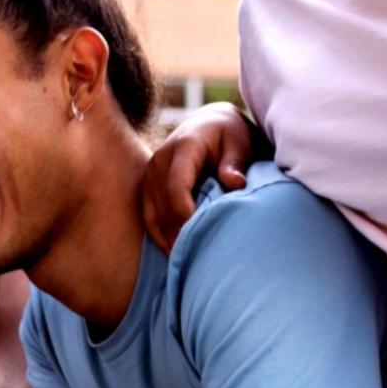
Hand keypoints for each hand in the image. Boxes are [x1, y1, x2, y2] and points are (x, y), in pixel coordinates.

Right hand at [144, 102, 252, 253]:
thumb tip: (235, 182)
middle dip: (179, 234)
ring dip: (169, 239)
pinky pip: (149, 217)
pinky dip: (160, 236)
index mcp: (184, 147)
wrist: (209, 124)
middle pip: (164, 205)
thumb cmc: (230, 135)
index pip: (177, 186)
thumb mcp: (239, 142)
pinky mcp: (148, 186)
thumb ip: (235, 162)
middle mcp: (160, 160)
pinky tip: (174, 254)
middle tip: (197, 261)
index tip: (199, 238)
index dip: (185, 214)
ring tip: (187, 263)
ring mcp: (150, 174)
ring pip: (154, 215)